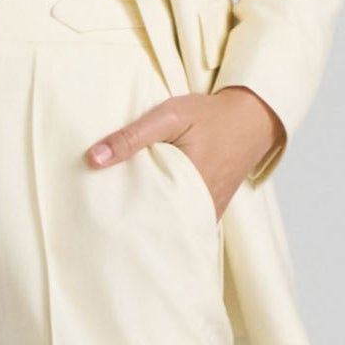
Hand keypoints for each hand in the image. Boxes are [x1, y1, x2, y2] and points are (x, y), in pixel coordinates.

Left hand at [84, 84, 283, 218]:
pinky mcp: (213, 208)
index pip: (146, 215)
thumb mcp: (168, 116)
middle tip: (107, 228)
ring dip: (153, 226)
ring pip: (174, 229)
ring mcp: (209, 210)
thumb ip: (131, 137)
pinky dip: (171, 222)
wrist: (252, 118)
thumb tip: (93, 159)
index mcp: (188, 186)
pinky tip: (152, 218)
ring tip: (125, 227)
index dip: (123, 220)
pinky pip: (188, 223)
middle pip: (159, 227)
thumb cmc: (211, 115)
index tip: (101, 221)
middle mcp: (201, 205)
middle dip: (135, 228)